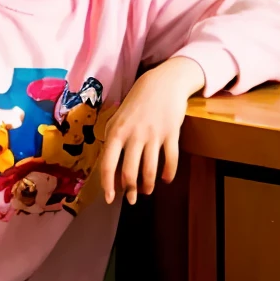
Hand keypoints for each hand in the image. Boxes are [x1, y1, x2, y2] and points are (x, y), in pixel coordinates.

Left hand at [98, 54, 204, 205]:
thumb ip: (113, 139)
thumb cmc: (137, 101)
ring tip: (147, 190)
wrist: (164, 81)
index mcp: (116, 131)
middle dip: (130, 190)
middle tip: (132, 198)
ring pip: (149, 170)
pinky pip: (171, 160)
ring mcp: (153, 134)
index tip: (110, 199)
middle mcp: (133, 134)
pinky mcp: (171, 133)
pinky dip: (168, 174)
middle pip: (129, 172)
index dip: (108, 185)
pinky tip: (166, 178)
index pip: (108, 164)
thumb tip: (111, 167)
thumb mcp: (118, 116)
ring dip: (148, 186)